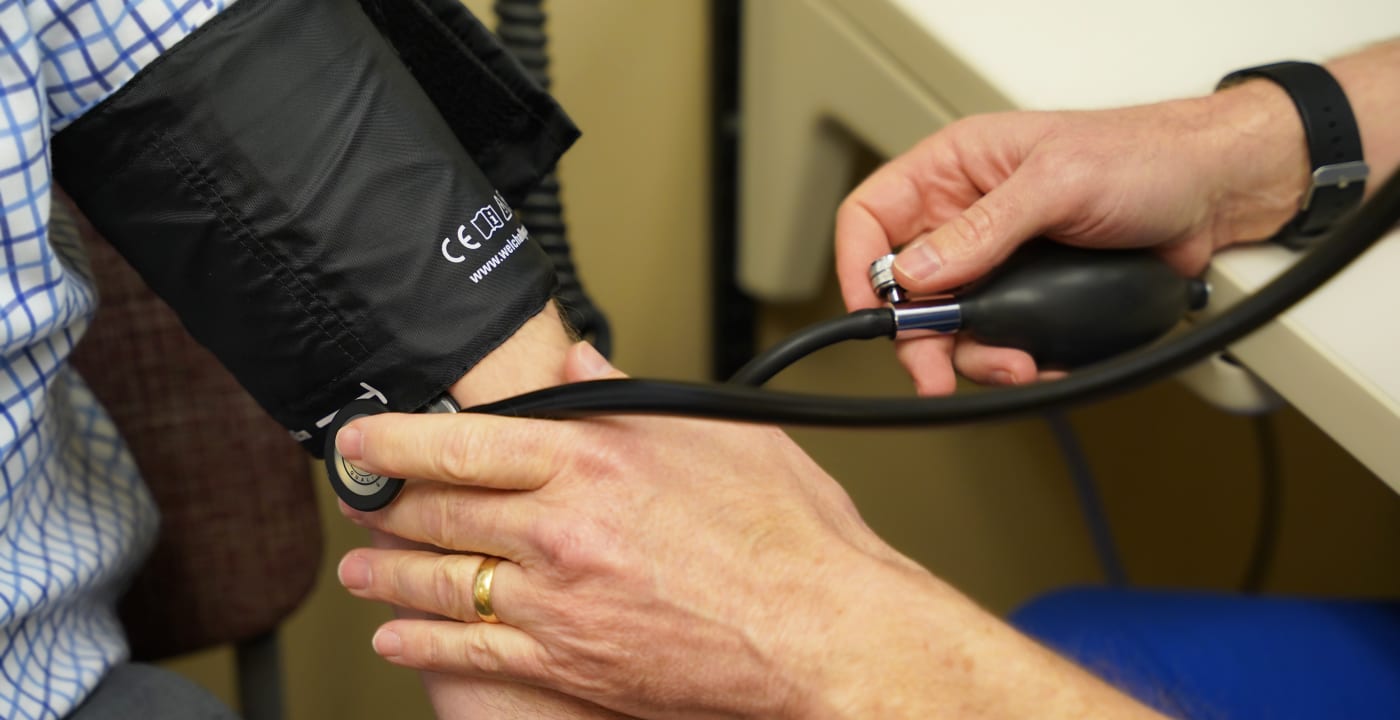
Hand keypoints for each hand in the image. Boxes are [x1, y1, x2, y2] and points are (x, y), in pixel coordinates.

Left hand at [334, 343, 1159, 718]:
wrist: (824, 634)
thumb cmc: (790, 538)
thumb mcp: (720, 433)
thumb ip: (634, 395)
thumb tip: (584, 364)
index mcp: (594, 459)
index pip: (462, 441)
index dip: (393, 438)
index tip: (361, 437)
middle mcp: (562, 530)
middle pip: (437, 512)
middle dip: (383, 505)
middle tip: (359, 498)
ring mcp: (558, 604)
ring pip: (440, 585)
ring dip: (388, 575)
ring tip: (362, 569)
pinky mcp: (567, 666)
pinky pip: (469, 654)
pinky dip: (421, 642)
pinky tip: (399, 635)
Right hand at [834, 82, 1309, 393]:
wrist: (1216, 196)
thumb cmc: (1144, 159)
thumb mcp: (1058, 183)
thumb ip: (983, 228)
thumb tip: (917, 273)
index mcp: (954, 169)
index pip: (872, 217)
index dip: (859, 267)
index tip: (873, 314)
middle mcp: (964, 217)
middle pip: (903, 289)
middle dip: (920, 336)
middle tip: (934, 372)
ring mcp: (996, 262)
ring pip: (950, 327)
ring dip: (976, 356)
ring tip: (1015, 363)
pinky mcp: (1028, 298)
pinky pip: (998, 342)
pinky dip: (1014, 362)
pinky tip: (1039, 360)